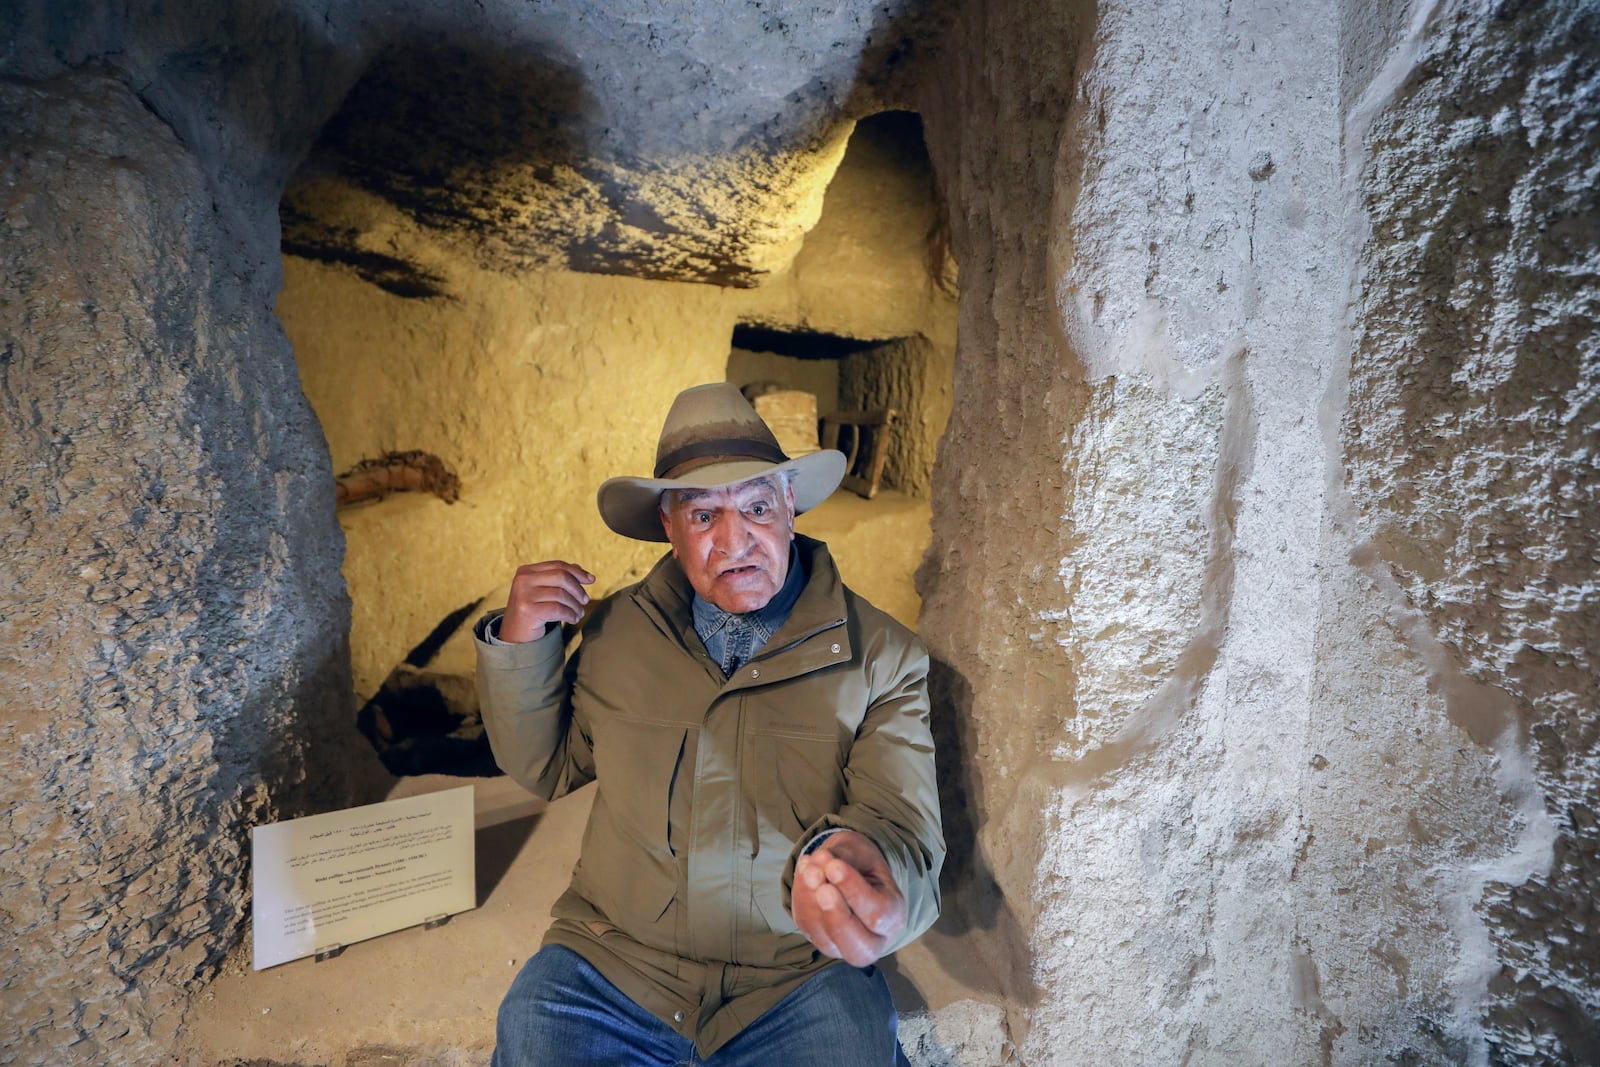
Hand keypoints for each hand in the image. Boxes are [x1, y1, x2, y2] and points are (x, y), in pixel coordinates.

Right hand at [499, 561, 594, 642]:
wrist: (514, 635)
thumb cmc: (532, 611)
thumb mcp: (543, 591)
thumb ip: (558, 578)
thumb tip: (580, 569)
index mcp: (526, 571)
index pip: (558, 566)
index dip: (577, 572)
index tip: (591, 580)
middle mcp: (523, 580)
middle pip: (561, 577)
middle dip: (578, 589)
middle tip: (585, 600)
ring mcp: (523, 595)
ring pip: (561, 594)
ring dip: (575, 605)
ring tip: (579, 613)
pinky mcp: (528, 610)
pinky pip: (558, 609)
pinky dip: (570, 614)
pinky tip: (573, 619)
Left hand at [790, 830, 905, 966]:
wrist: (852, 869)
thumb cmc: (862, 862)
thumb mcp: (862, 852)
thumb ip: (843, 858)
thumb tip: (818, 864)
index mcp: (893, 917)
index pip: (878, 914)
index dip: (853, 891)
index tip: (834, 866)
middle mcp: (874, 940)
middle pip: (857, 948)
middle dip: (834, 914)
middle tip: (819, 884)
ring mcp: (845, 946)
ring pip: (826, 939)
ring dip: (810, 901)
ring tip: (809, 867)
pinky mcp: (821, 940)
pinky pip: (807, 926)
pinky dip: (801, 898)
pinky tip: (804, 871)